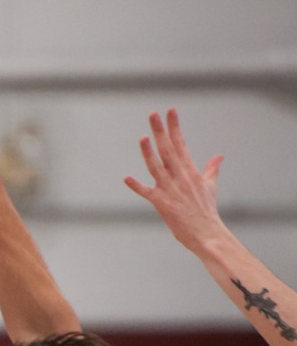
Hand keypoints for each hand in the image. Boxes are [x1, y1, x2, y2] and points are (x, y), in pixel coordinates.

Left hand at [125, 108, 228, 250]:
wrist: (207, 234)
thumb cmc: (207, 211)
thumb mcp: (210, 187)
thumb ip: (211, 170)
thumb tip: (219, 156)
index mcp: (191, 171)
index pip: (181, 144)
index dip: (175, 127)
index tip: (170, 111)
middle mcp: (181, 177)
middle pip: (168, 150)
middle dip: (161, 131)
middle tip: (153, 114)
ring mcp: (171, 190)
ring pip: (157, 167)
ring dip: (149, 152)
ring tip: (143, 137)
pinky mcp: (163, 204)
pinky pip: (147, 193)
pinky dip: (137, 186)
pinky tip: (126, 178)